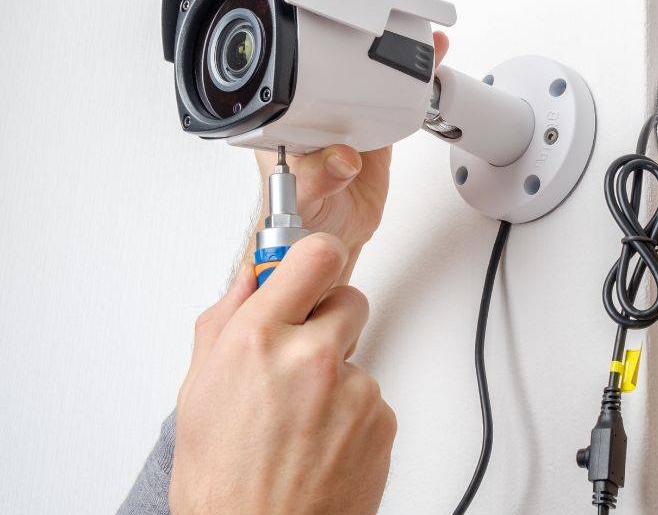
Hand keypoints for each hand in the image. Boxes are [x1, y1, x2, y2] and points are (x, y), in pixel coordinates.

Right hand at [172, 235, 394, 514]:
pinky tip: (320, 442)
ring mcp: (354, 388)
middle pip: (349, 298)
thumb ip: (225, 323)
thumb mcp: (198, 392)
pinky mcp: (382, 418)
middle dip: (328, 320)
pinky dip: (352, 414)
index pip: (313, 255)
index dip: (314, 257)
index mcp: (257, 341)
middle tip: (300, 356)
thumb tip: (249, 277)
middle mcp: (311, 357)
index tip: (310, 264)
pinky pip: (372, 395)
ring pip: (358, 354)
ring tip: (299, 422)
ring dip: (336, 376)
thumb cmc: (222, 481)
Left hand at [248, 0, 449, 281]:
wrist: (329, 240)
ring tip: (414, 11)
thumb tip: (340, 156)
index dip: (322, 13)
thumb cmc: (302, 219)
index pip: (298, 46)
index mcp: (288, 109)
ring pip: (368, 56)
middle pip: (334, 37)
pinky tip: (429, 54)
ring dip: (392, 30)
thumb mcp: (306, 199)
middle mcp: (315, 101)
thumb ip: (320, 178)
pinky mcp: (373, 123)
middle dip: (361, 3)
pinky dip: (415, 66)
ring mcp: (346, 108)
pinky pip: (395, 85)